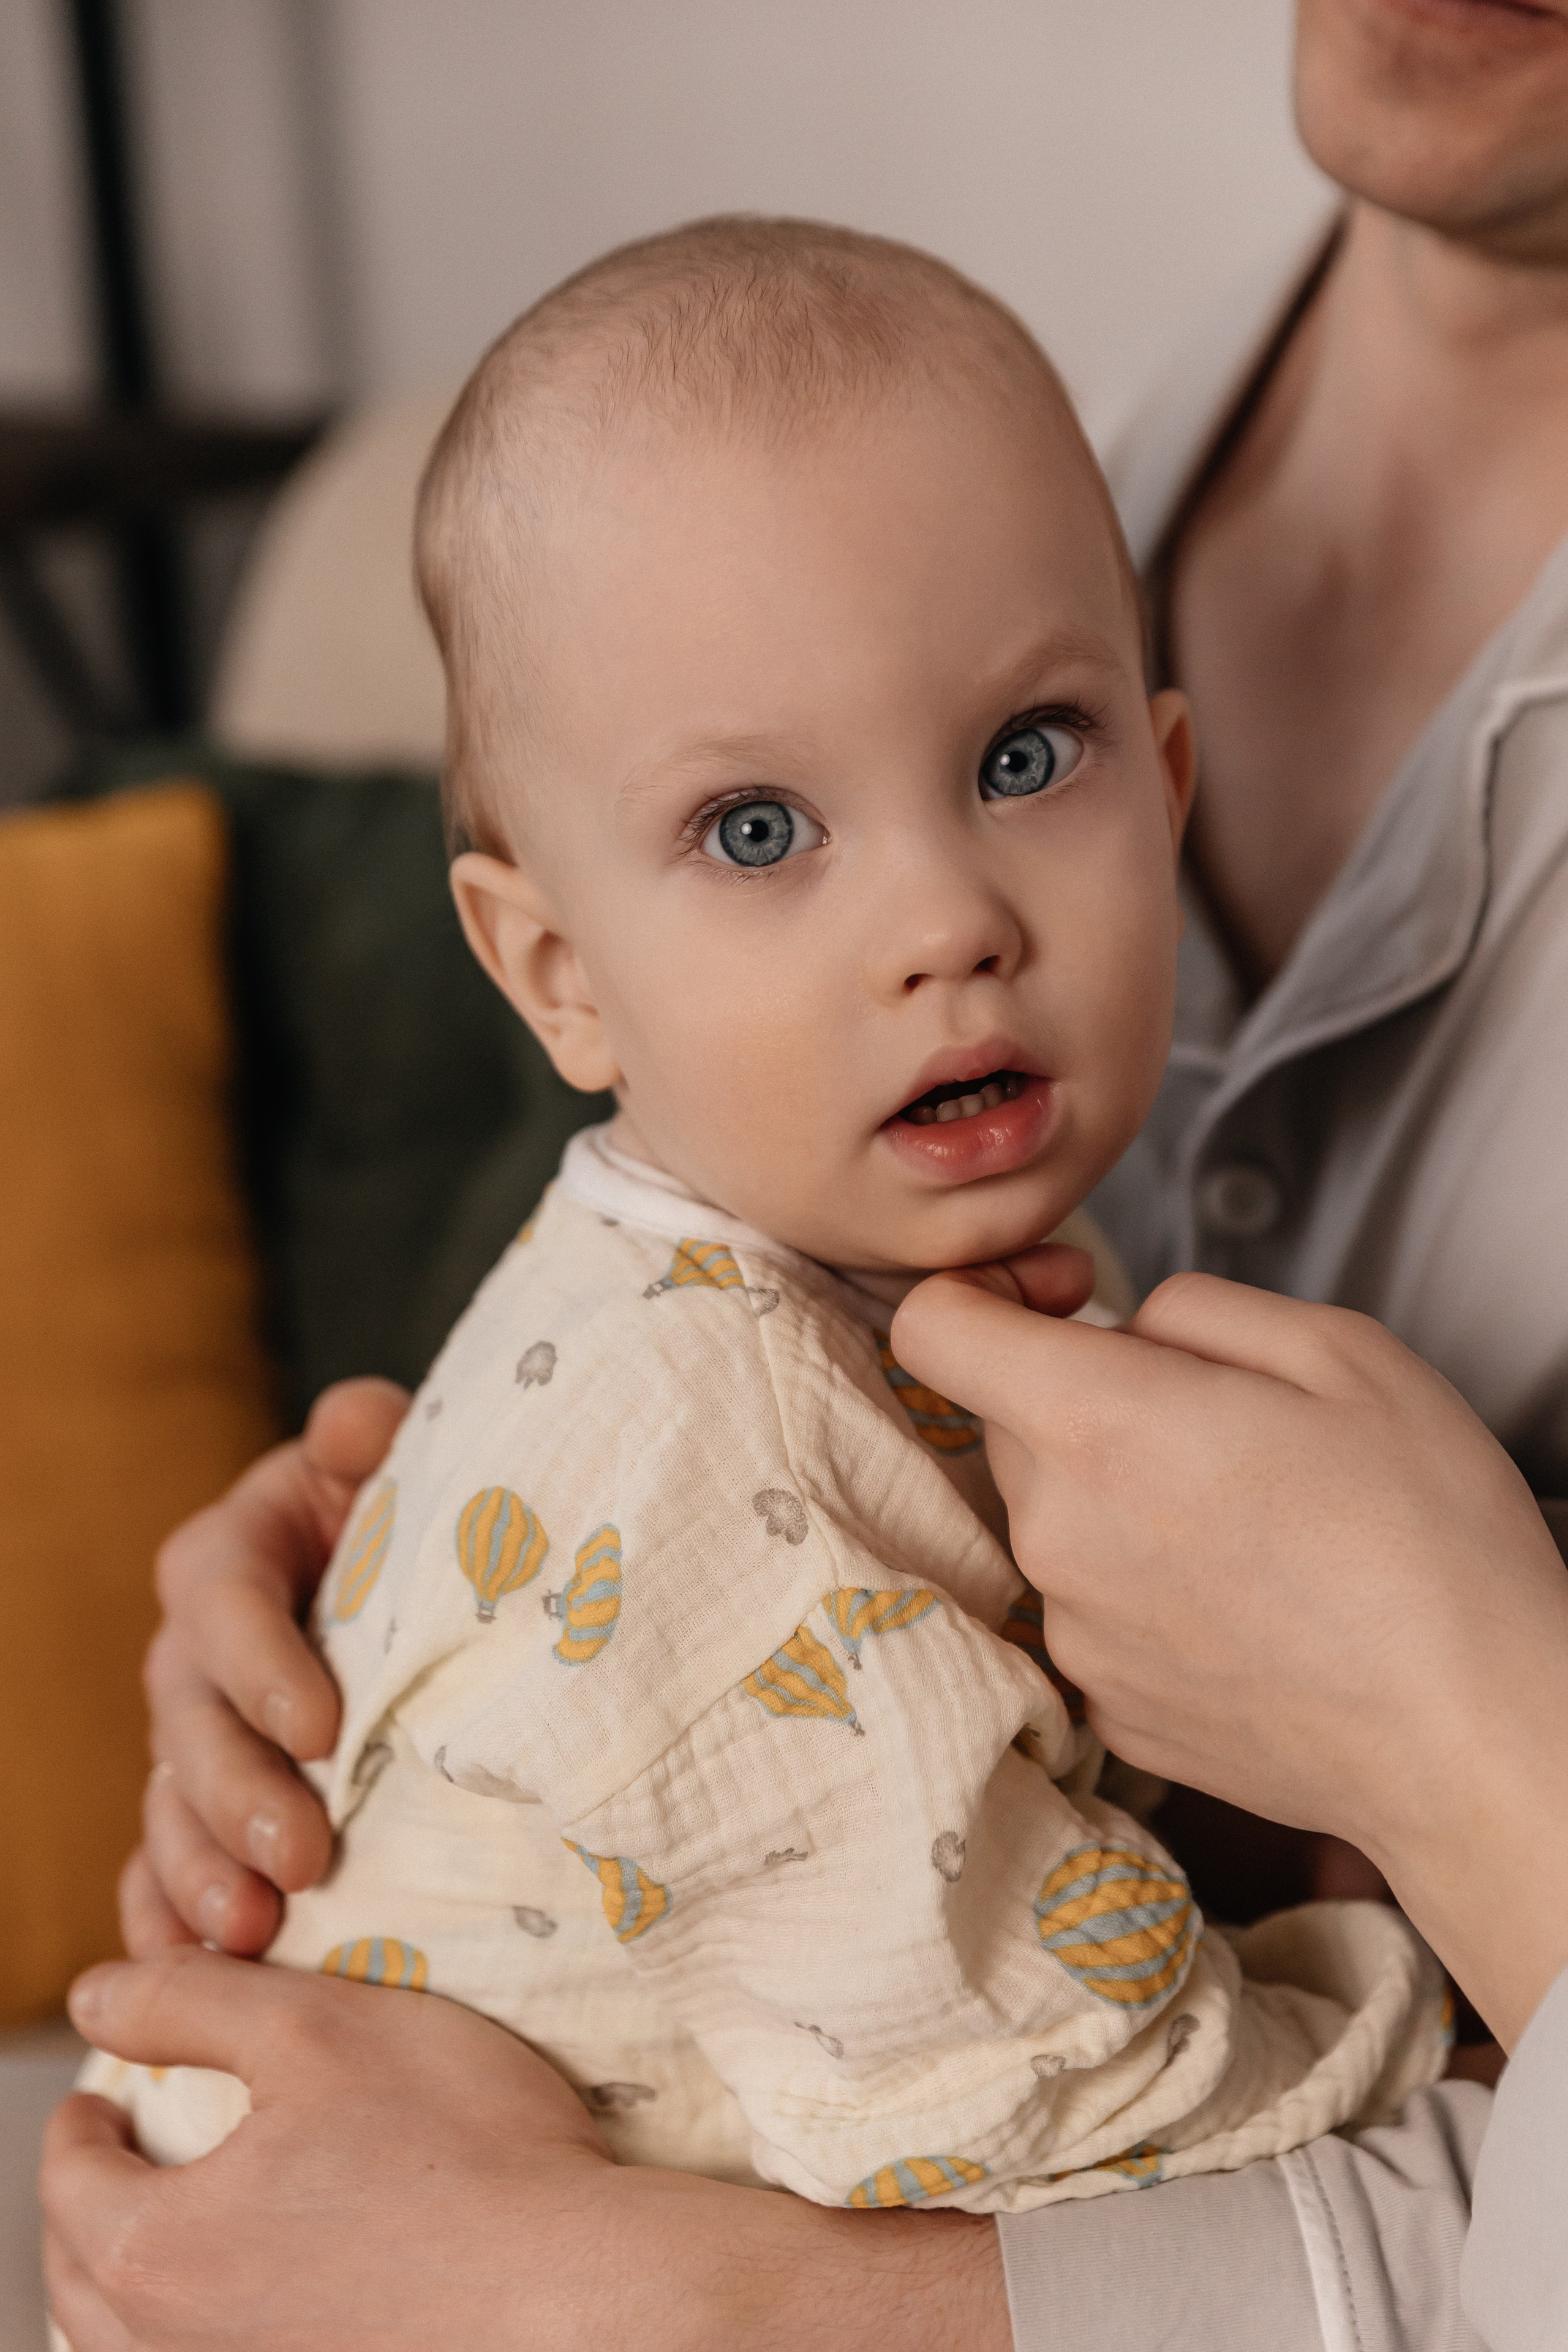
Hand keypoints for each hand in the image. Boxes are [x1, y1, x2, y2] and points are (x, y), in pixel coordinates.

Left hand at [42, 1952, 1006, 2351]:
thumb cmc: (461, 2149)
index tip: (97, 2096)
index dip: (78, 2123)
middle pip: (86, 2280)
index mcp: (160, 2250)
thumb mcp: (317, 2028)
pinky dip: (201, 2328)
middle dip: (91, 2211)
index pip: (71, 2180)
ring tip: (176, 2231)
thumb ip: (191, 2001)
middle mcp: (182, 2345)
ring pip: (139, 2345)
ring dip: (136, 2287)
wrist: (579, 2289)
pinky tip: (259, 2292)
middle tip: (123, 2158)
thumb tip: (93, 1995)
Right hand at [125, 1380, 409, 1957]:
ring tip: (257, 1935)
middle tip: (301, 1857)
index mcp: (229, 1557)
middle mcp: (192, 1656)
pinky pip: (163, 1875)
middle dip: (240, 1798)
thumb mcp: (395, 1467)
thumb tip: (358, 1419)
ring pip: (172, 1815)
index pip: (223, 1602)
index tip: (322, 1726)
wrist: (410, 1596)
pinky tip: (196, 1974)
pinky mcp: (203, 1816)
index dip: (264, 1664)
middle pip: (193, 1728)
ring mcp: (190, 1745)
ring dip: (204, 1879)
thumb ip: (370, 1437)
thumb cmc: (407, 1521)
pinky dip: (172, 1924)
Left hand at [892, 1262, 1567, 2046]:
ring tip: (1253, 1523)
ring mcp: (1076, 1633)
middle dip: (1084, 1399)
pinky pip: (1095, 1609)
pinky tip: (1250, 1601)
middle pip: (1008, 1422)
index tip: (1058, 1297)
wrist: (1477, 1734)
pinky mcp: (1108, 1707)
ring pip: (1056, 1518)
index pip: (934, 1325)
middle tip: (1215, 1421)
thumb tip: (1128, 1324)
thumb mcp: (1338, 1349)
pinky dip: (1149, 1590)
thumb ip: (1197, 1308)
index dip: (985, 1289)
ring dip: (1122, 1500)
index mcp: (1099, 1425)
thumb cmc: (1430, 1542)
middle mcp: (1060, 1534)